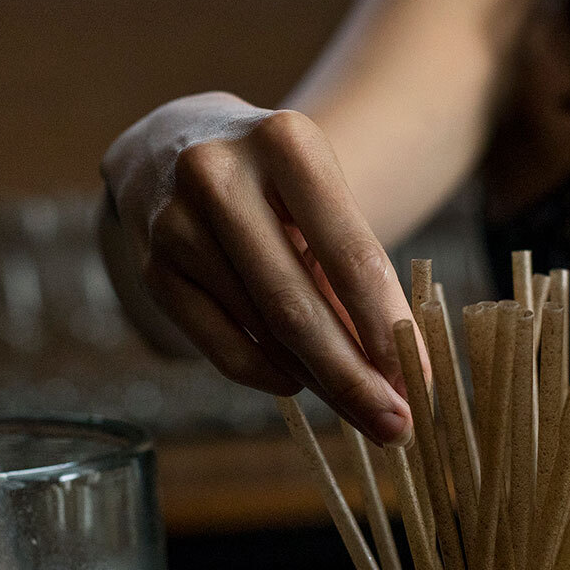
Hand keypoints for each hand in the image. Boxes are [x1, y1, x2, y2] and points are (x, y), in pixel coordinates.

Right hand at [101, 93, 417, 445]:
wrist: (168, 146)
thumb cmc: (269, 178)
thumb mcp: (318, 195)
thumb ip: (350, 272)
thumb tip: (390, 373)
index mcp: (284, 142)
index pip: (348, 254)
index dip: (385, 328)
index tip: (418, 384)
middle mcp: (219, 176)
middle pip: (295, 304)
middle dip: (351, 376)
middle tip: (395, 427)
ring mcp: (175, 224)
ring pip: (260, 330)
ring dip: (316, 377)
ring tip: (355, 400)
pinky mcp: (151, 268)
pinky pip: (219, 346)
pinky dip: (267, 374)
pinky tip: (296, 381)